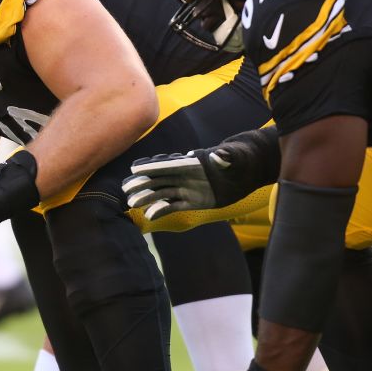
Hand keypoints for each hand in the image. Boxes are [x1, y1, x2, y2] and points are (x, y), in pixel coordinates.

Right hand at [123, 127, 278, 219]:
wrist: (245, 171)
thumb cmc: (240, 159)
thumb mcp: (235, 157)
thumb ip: (226, 156)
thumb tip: (220, 154)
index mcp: (191, 163)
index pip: (168, 164)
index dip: (151, 165)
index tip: (135, 167)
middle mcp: (185, 175)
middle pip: (159, 178)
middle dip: (142, 182)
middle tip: (126, 188)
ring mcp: (186, 188)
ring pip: (162, 192)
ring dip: (147, 197)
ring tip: (132, 203)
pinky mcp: (192, 201)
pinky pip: (173, 206)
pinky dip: (161, 210)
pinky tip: (150, 216)